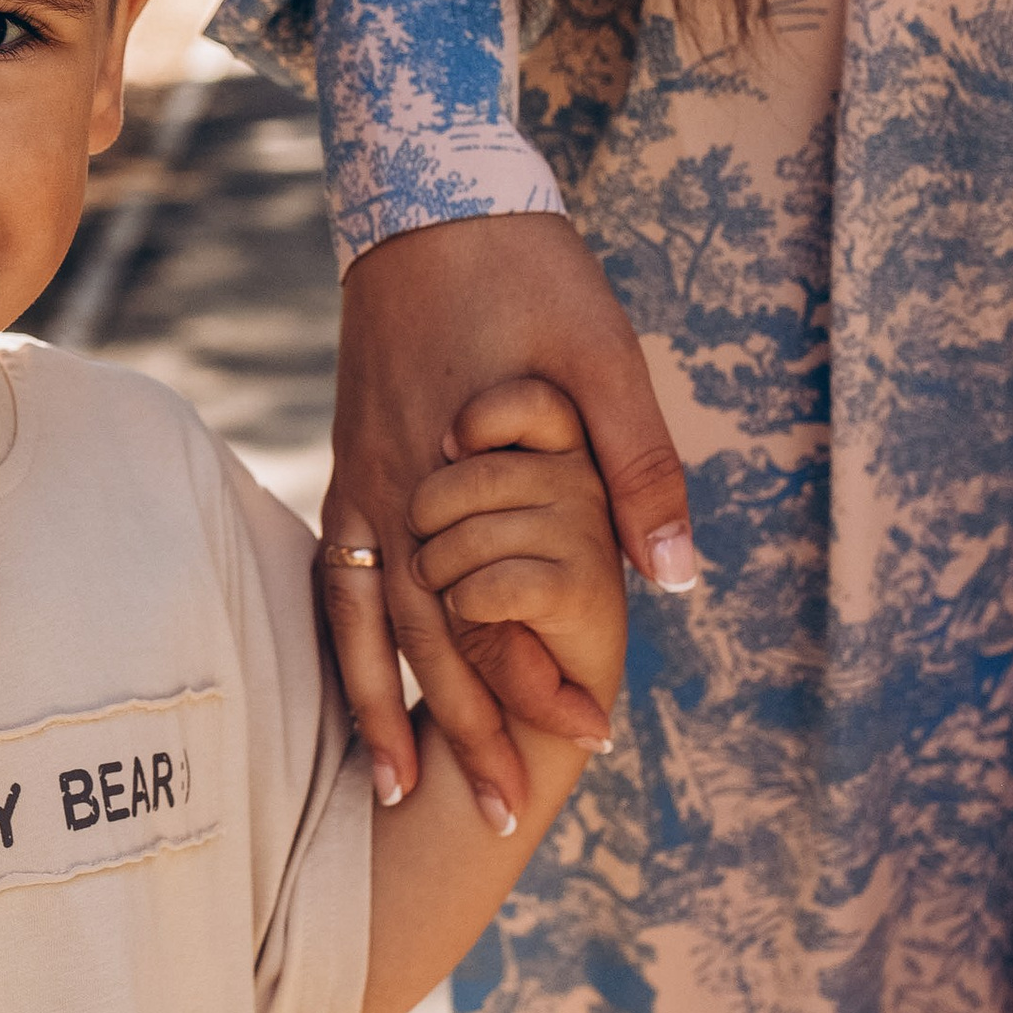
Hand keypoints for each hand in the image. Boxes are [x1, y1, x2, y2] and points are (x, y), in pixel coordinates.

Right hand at [325, 213, 689, 823]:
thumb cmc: (529, 272)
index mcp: (457, 469)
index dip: (534, 680)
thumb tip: (677, 579)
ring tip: (397, 794)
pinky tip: (360, 688)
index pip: (492, 604)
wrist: (426, 195)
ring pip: (359, 620)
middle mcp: (394, 487)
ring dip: (379, 709)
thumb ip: (638, 469)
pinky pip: (335, 577)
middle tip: (503, 817)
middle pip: (420, 637)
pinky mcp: (350, 463)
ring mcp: (361, 478)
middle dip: (460, 731)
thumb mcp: (606, 361)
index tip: (586, 742)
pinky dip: (345, 645)